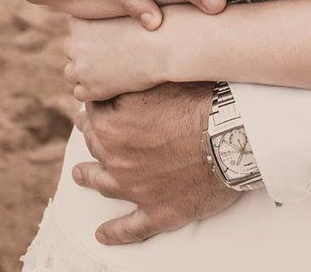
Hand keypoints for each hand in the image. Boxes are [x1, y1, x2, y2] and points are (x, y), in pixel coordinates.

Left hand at [66, 16, 174, 101]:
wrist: (164, 44)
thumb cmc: (151, 21)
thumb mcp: (124, 7)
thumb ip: (108, 14)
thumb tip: (103, 25)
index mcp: (79, 21)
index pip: (76, 29)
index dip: (93, 32)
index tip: (110, 35)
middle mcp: (74, 43)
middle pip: (73, 50)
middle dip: (88, 52)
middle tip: (111, 53)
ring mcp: (80, 68)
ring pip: (74, 72)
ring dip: (89, 72)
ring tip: (112, 69)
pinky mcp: (90, 89)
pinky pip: (81, 93)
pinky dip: (94, 90)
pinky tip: (112, 83)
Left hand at [71, 84, 238, 245]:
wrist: (231, 136)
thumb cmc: (199, 100)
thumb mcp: (159, 79)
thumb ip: (132, 81)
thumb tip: (118, 75)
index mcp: (112, 125)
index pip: (93, 110)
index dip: (94, 103)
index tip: (92, 101)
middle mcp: (116, 159)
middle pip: (95, 144)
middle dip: (89, 134)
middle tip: (84, 130)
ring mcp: (135, 189)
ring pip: (103, 184)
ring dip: (89, 178)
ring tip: (79, 175)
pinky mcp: (157, 212)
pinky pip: (129, 228)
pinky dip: (114, 233)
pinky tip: (102, 235)